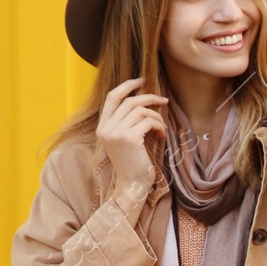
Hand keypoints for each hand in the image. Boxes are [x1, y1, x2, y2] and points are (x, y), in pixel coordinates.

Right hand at [97, 77, 167, 201]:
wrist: (132, 185)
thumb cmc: (132, 163)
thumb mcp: (124, 140)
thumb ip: (127, 122)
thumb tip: (144, 100)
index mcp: (102, 127)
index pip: (112, 96)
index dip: (127, 85)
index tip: (142, 80)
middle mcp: (106, 128)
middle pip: (130, 101)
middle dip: (150, 98)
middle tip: (164, 101)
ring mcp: (116, 133)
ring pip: (141, 111)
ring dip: (157, 117)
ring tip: (162, 128)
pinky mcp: (129, 138)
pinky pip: (149, 122)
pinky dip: (159, 126)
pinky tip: (162, 136)